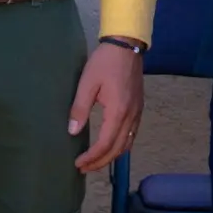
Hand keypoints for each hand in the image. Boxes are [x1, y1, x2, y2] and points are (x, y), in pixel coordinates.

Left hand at [68, 40, 144, 172]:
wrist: (127, 44)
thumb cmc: (105, 62)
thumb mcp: (87, 83)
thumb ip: (79, 109)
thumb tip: (73, 132)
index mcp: (118, 112)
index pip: (105, 144)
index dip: (92, 157)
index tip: (78, 163)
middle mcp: (131, 116)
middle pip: (118, 149)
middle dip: (101, 162)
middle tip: (84, 168)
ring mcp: (138, 112)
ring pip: (128, 143)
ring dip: (112, 156)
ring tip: (96, 160)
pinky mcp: (139, 107)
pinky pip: (132, 134)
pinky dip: (121, 145)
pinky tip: (111, 145)